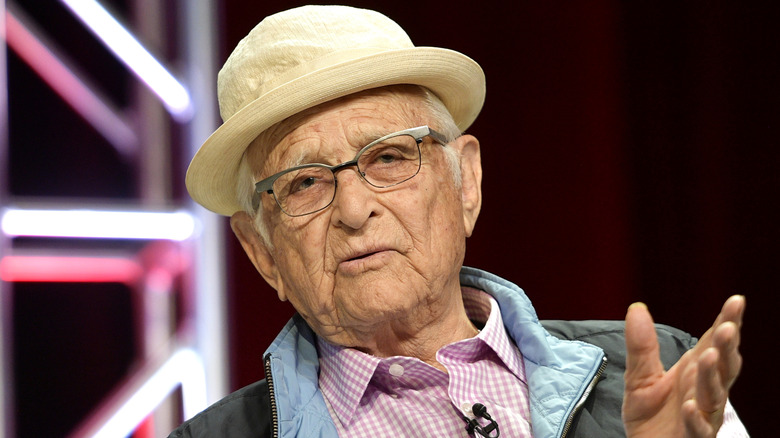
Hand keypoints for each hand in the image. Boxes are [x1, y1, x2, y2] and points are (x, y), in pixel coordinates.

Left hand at [622, 295, 744, 437]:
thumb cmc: (651, 416)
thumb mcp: (639, 376)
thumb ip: (641, 346)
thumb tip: (636, 308)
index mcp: (695, 372)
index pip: (714, 343)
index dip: (727, 323)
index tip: (736, 301)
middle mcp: (705, 391)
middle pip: (722, 367)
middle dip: (726, 347)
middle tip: (727, 328)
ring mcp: (702, 415)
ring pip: (714, 395)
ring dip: (712, 376)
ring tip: (708, 356)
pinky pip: (698, 429)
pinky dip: (696, 418)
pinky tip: (691, 407)